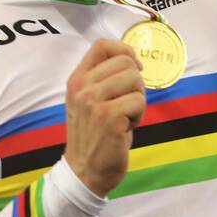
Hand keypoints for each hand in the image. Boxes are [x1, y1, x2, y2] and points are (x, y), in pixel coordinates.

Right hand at [63, 40, 145, 196]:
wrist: (85, 171)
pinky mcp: (108, 116)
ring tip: (125, 117)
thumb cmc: (95, 135)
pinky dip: (139, 116)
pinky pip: (139, 101)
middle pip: (126, 62)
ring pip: (135, 80)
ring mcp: (93, 101)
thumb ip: (103, 79)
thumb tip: (132, 59)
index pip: (102, 45)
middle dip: (136, 83)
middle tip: (126, 105)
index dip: (125, 51)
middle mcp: (82, 87)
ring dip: (138, 100)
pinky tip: (126, 128)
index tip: (134, 67)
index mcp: (76, 80)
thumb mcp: (89, 101)